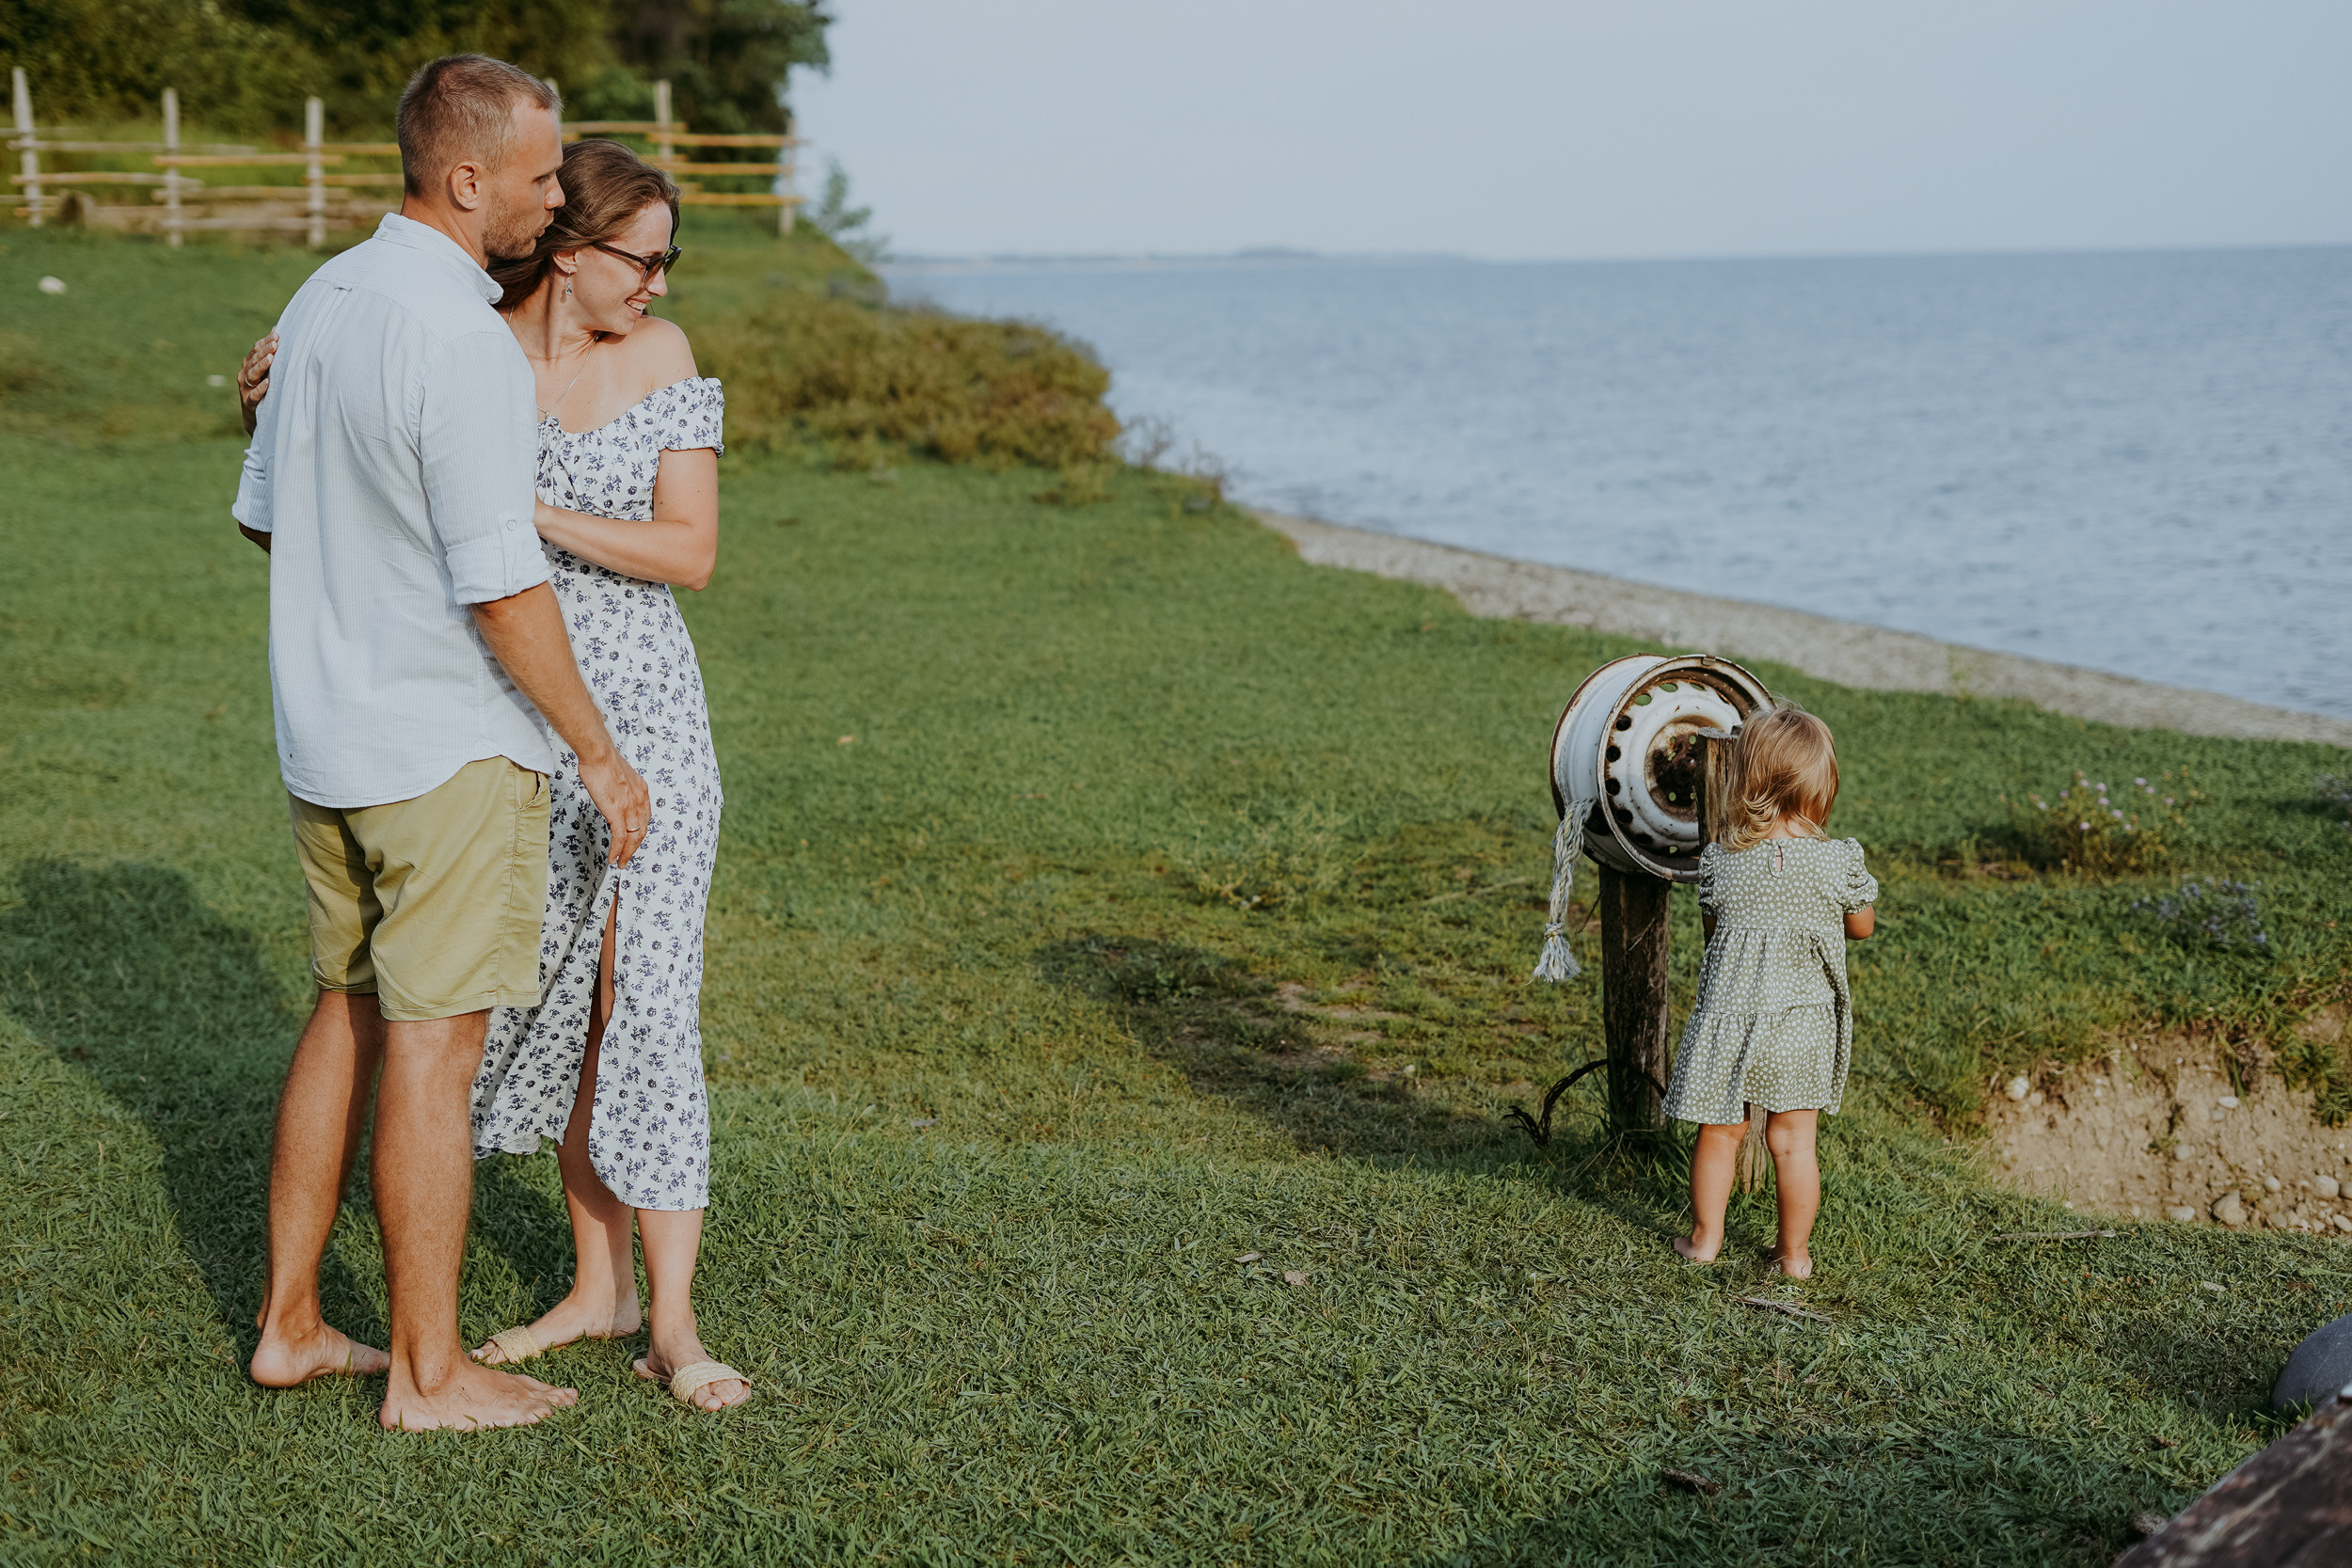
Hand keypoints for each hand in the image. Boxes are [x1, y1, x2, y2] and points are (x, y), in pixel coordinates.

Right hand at [238, 332, 276, 436]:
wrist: (256, 416)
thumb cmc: (264, 389)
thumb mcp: (266, 371)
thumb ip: (269, 352)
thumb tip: (276, 329)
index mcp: (248, 365)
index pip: (255, 350)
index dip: (265, 342)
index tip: (277, 335)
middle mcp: (244, 374)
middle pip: (254, 360)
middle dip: (265, 351)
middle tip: (276, 344)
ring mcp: (245, 388)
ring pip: (252, 375)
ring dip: (262, 366)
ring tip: (271, 358)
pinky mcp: (249, 402)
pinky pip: (255, 395)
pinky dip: (261, 388)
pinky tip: (269, 383)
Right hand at [575, 744, 650, 866]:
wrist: (599, 755)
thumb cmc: (604, 761)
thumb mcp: (620, 775)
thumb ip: (621, 787)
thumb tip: (615, 793)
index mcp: (641, 791)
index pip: (645, 817)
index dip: (639, 831)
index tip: (634, 839)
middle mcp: (640, 801)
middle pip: (642, 831)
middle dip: (635, 847)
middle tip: (628, 857)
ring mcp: (629, 808)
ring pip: (633, 838)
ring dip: (627, 853)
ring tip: (621, 862)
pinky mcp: (617, 812)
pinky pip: (619, 837)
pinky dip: (617, 850)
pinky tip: (613, 857)